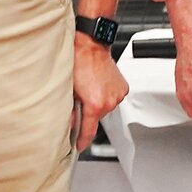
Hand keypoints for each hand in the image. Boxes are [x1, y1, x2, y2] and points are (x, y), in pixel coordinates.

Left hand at [73, 36, 129, 150]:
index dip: (82, 141)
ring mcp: (117, 94)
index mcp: (95, 104)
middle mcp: (109, 101)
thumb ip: (68, 111)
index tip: (79, 146)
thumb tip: (68, 122)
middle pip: (97, 118)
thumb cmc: (78, 62)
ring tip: (90, 88)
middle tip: (80, 100)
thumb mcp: (68, 90)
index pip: (89, 131)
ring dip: (98, 103)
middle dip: (88, 113)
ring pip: (106, 108)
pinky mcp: (123, 87)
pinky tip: (98, 85)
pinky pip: (113, 98)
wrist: (90, 45)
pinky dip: (106, 95)